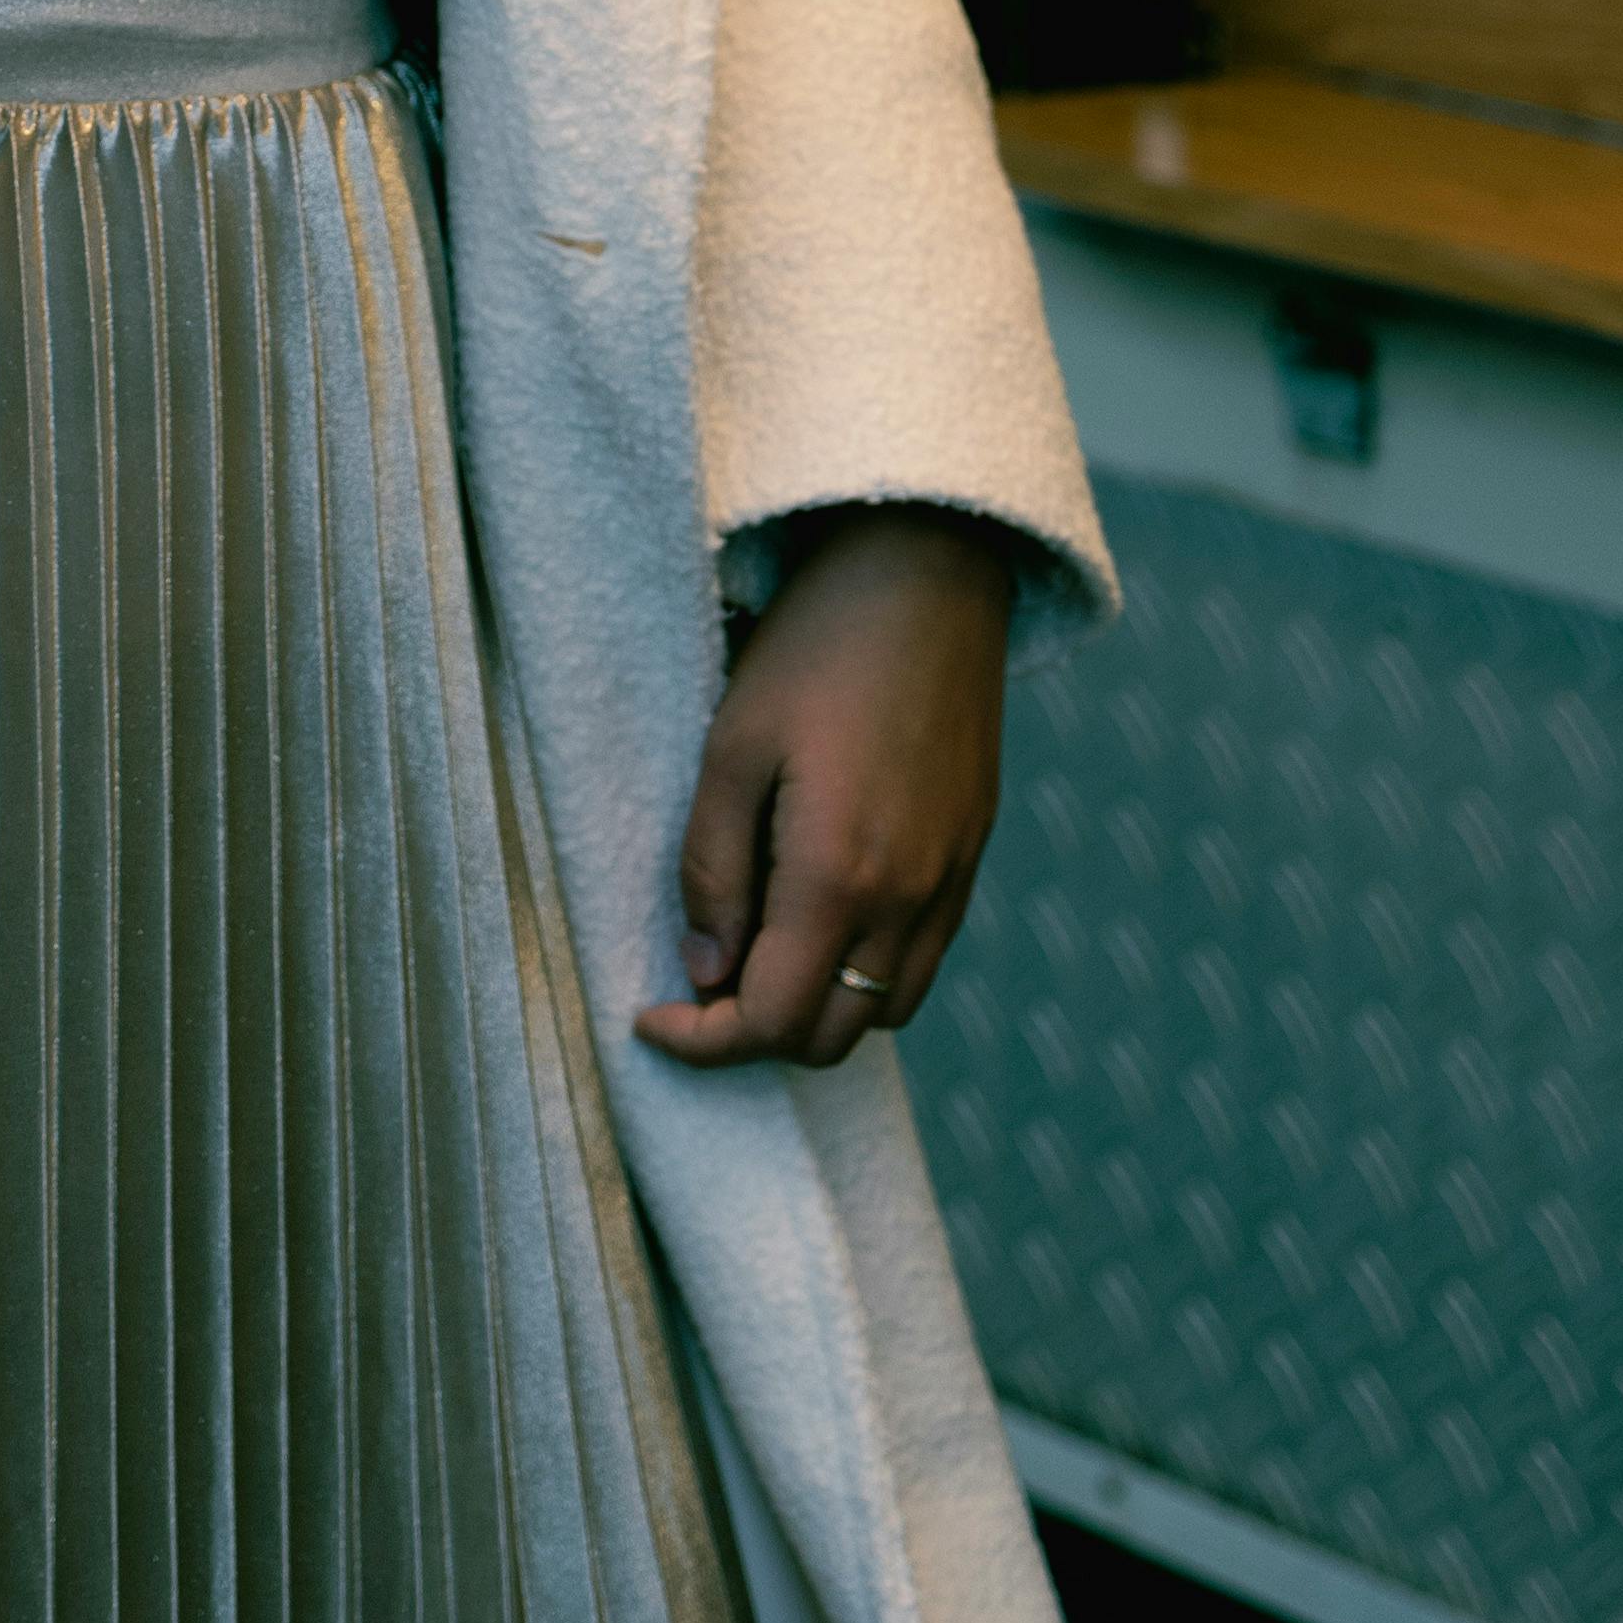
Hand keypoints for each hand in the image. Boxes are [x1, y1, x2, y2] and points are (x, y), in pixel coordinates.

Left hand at [635, 503, 1014, 1072]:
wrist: (928, 579)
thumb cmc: (815, 650)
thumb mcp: (731, 748)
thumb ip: (713, 869)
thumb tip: (706, 969)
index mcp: (840, 877)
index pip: (772, 1021)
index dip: (703, 1044)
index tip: (650, 1020)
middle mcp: (909, 899)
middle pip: (830, 1036)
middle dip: (753, 1031)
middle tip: (698, 976)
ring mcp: (951, 882)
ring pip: (885, 1012)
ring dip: (814, 1008)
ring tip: (756, 949)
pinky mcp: (972, 856)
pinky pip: (922, 961)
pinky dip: (867, 974)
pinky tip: (820, 916)